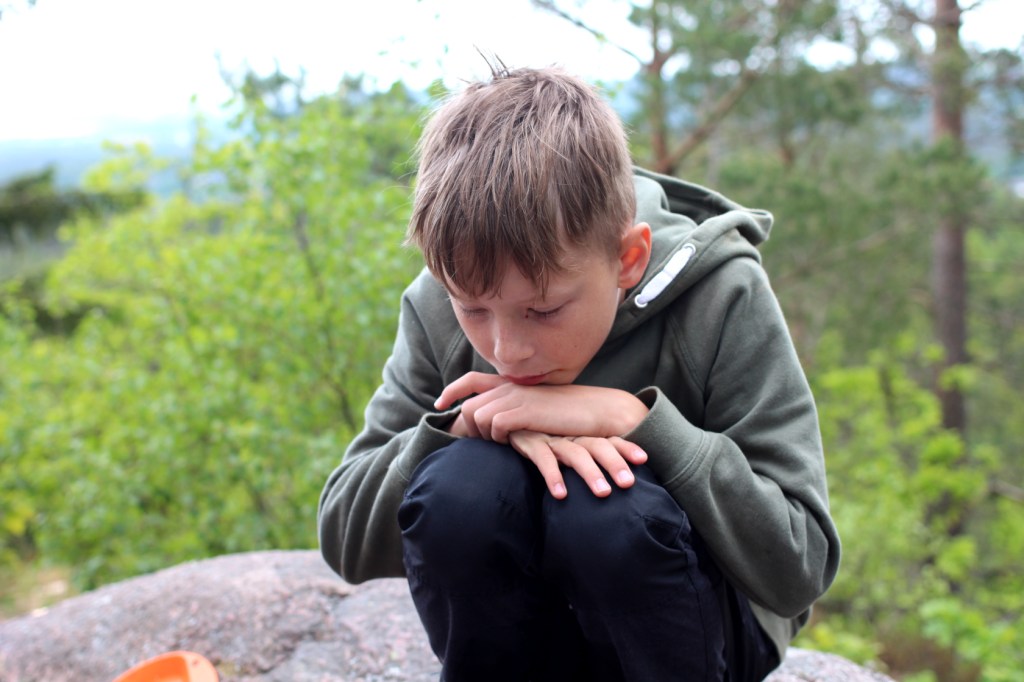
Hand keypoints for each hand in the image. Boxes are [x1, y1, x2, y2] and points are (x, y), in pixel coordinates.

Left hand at [435, 372, 648, 442]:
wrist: (596, 411)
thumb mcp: (538, 410)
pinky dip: (497, 438)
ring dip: (483, 436)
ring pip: (477, 417)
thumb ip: (516, 412)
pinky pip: (494, 425)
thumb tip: (496, 427)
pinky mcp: (525, 410)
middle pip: (468, 407)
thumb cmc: (569, 416)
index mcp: (511, 384)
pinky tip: (511, 444)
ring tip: (501, 446)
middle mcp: (510, 386)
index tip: (440, 405)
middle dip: (467, 429)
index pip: (471, 380)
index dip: (452, 391)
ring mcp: (517, 397)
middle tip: (482, 444)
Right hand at [509, 430, 647, 498]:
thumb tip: (609, 479)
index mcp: (581, 433)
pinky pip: (543, 460)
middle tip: (629, 483)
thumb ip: (583, 455)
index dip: (626, 447)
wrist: (505, 415)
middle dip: (615, 463)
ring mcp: (551, 438)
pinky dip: (553, 476)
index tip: (644, 459)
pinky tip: (561, 495)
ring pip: (576, 454)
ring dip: (591, 473)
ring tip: (604, 494)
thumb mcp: (564, 443)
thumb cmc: (539, 435)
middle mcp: (570, 434)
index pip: (608, 439)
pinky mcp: (531, 443)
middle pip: (598, 446)